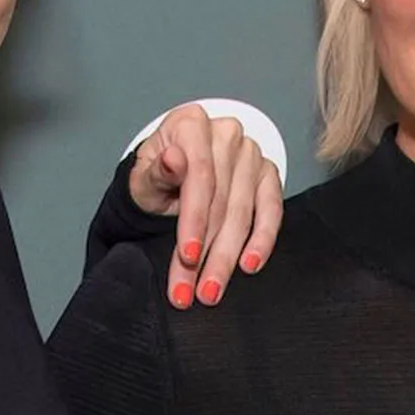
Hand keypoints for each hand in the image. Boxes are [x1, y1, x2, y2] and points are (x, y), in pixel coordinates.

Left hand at [127, 104, 282, 308]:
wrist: (169, 179)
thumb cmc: (156, 178)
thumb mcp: (143, 179)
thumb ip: (155, 173)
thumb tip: (174, 159)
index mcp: (191, 125)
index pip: (200, 177)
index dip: (194, 220)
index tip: (187, 256)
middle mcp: (226, 134)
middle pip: (223, 201)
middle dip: (208, 252)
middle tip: (197, 290)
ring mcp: (251, 153)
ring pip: (244, 212)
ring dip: (229, 257)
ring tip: (213, 289)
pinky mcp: (268, 174)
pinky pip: (272, 210)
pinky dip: (262, 240)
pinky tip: (250, 264)